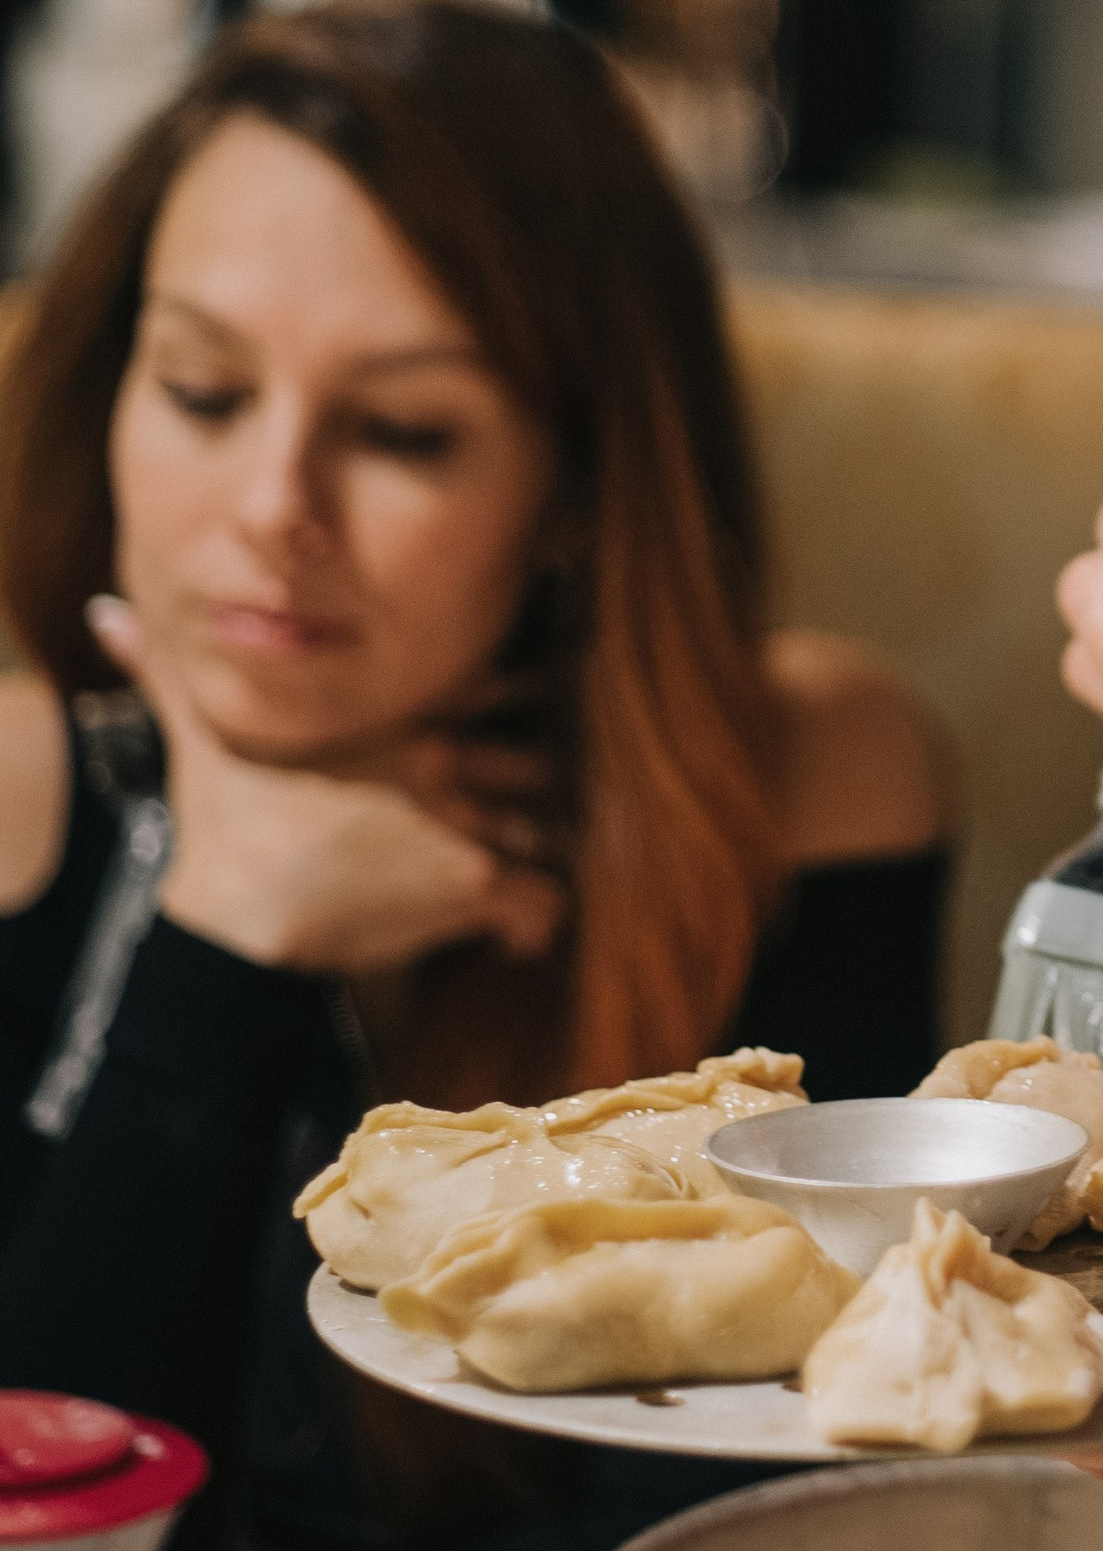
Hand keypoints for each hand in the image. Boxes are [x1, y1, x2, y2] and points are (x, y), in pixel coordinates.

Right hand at [85, 596, 565, 979]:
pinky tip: (510, 937)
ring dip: (537, 850)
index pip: (503, 677)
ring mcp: (464, 812)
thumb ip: (167, 672)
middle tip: (521, 813)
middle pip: (539, 754)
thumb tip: (103, 613)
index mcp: (395, 710)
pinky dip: (534, 921)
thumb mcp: (199, 736)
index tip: (531, 714)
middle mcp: (443, 750)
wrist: (232, 919)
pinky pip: (544, 897)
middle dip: (536, 785)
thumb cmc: (221, 826)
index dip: (526, 695)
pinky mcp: (472, 878)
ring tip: (517, 870)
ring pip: (552, 823)